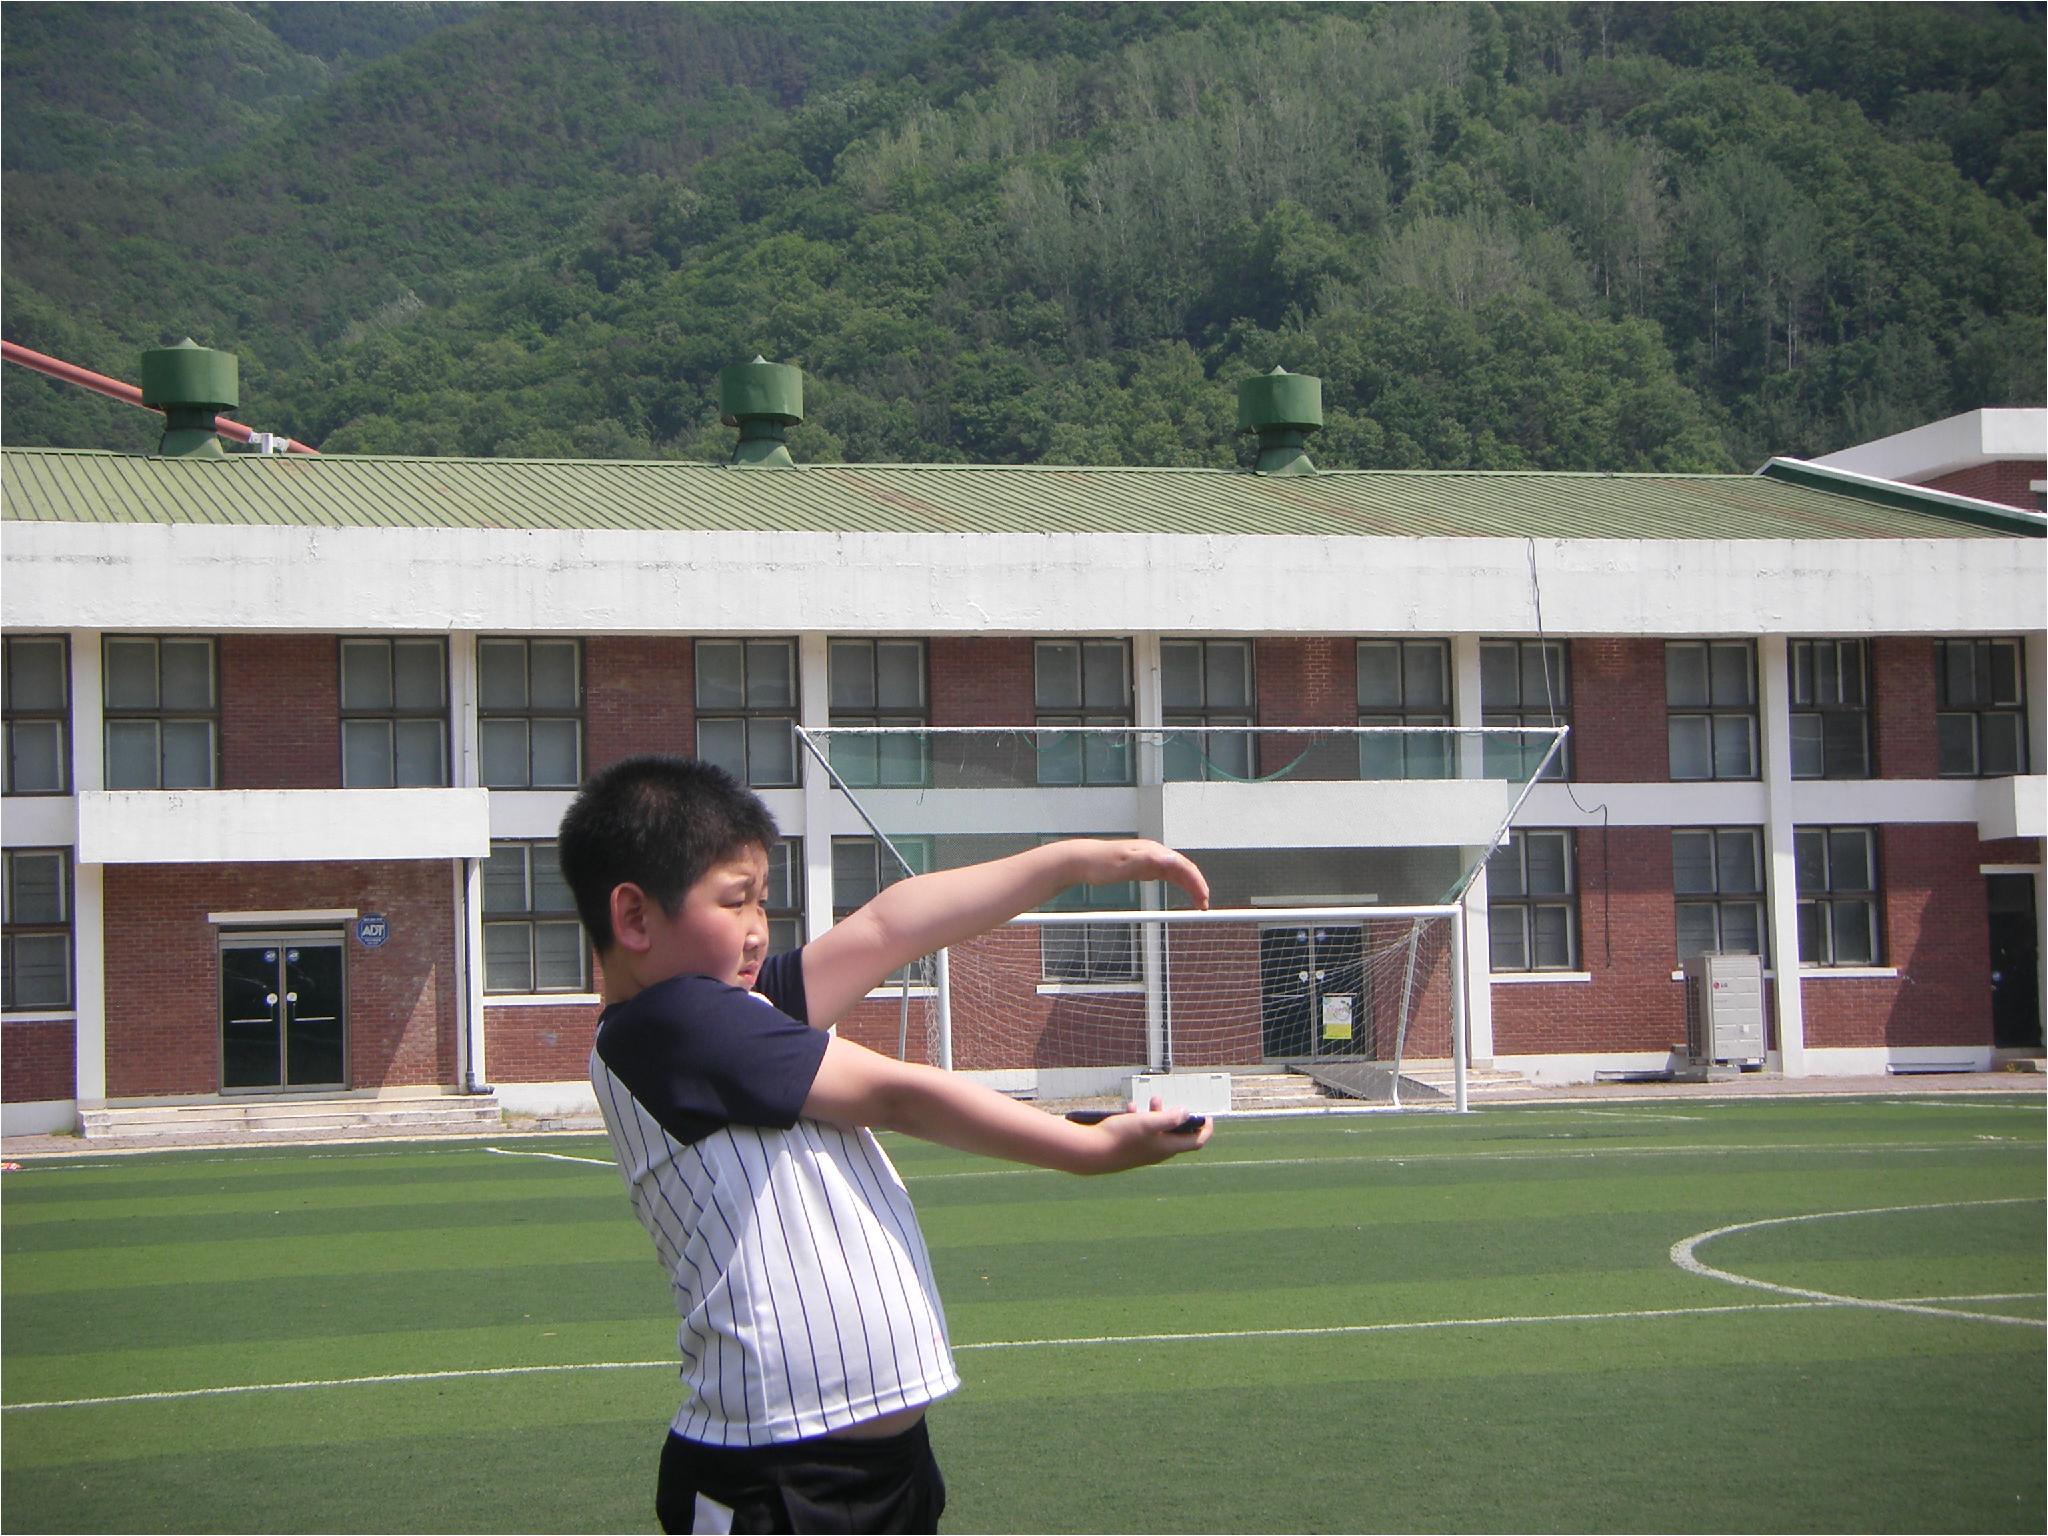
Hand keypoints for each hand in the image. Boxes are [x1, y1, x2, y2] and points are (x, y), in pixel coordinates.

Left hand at [1066, 839, 1209, 909]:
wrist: (1083, 860)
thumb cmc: (1101, 863)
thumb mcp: (1124, 864)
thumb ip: (1147, 860)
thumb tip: (1170, 858)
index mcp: (1154, 852)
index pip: (1184, 866)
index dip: (1196, 882)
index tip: (1203, 899)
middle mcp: (1155, 854)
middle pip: (1185, 869)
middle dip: (1198, 886)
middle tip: (1204, 906)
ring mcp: (1150, 860)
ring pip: (1178, 873)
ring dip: (1191, 886)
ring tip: (1199, 903)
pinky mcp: (1144, 868)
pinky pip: (1168, 876)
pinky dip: (1179, 884)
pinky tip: (1183, 892)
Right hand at [1080, 1095, 1213, 1172]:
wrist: (1091, 1152)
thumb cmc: (1121, 1137)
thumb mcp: (1147, 1123)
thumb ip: (1169, 1118)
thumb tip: (1186, 1114)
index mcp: (1166, 1148)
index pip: (1195, 1142)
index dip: (1205, 1130)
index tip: (1208, 1116)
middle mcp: (1157, 1152)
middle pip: (1177, 1136)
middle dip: (1178, 1117)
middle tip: (1176, 1104)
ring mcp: (1143, 1152)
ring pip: (1158, 1132)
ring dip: (1158, 1115)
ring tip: (1153, 1099)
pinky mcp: (1129, 1148)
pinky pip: (1141, 1132)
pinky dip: (1140, 1119)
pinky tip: (1130, 1107)